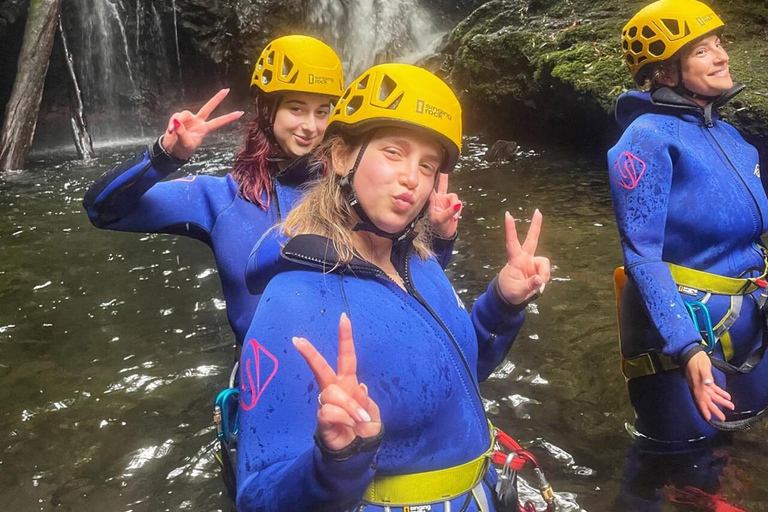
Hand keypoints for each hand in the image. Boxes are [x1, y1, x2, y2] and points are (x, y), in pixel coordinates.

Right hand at [162, 88, 243, 159]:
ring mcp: (189, 119)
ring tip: (173, 131)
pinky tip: (170, 130)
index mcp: (204, 129)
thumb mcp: (185, 144)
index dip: (229, 118)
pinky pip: (175, 116)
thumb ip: (182, 132)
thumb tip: (177, 121)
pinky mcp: (178, 118)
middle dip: (217, 99)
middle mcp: (198, 122)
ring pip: (185, 113)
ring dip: (178, 122)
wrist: (172, 150)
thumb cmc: (182, 149)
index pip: (219, 122)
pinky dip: (171, 123)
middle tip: (227, 90)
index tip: (241, 113)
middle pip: (208, 107)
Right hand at [293, 313, 381, 450]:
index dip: (345, 338)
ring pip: (332, 393)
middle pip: (321, 368)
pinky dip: (344, 418)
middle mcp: (334, 388)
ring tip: (359, 419)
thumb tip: (357, 389)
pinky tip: (349, 425)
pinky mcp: (321, 418)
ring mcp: (325, 403)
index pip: (346, 356)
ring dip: (350, 407)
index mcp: (348, 382)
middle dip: (310, 354)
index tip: (343, 317)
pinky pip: (329, 411)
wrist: (357, 450)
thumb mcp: (372, 411)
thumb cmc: (364, 426)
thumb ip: (364, 400)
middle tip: (298, 340)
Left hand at [429, 174, 461, 238]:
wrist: (445, 234)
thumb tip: (458, 204)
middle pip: (443, 186)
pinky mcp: (453, 205)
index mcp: (432, 201)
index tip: (434, 171)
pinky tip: (455, 217)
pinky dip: (458, 211)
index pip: (432, 188)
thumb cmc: (438, 227)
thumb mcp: (441, 220)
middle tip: (444, 170)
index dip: (432, 180)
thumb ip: (449, 211)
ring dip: (456, 207)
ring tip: (453, 217)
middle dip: (444, 179)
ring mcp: (446, 202)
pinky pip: (459, 204)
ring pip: (455, 197)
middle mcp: (439, 199)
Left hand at [497, 209, 550, 304]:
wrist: (511, 298)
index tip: (508, 214)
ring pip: (544, 263)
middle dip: (535, 226)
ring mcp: (532, 263)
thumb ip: (530, 285)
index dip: (510, 229)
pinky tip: (539, 286)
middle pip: (532, 240)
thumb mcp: (518, 291)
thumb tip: (541, 279)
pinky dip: (545, 279)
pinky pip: (546, 273)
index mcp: (514, 260)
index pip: (511, 242)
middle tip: (538, 211)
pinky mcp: (538, 270)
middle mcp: (524, 259)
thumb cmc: (509, 292)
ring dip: (544, 274)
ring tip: (539, 285)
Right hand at [685, 351, 733, 421]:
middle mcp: (699, 387)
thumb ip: (706, 375)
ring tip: (731, 407)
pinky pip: (713, 389)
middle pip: (707, 401)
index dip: (705, 410)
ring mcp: (702, 384)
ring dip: (720, 401)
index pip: (701, 401)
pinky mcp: (705, 380)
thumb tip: (708, 384)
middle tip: (723, 418)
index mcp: (697, 386)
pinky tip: (727, 396)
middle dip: (715, 409)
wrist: (692, 353)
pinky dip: (720, 393)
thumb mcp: (702, 367)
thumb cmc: (697, 360)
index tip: (709, 419)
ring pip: (712, 396)